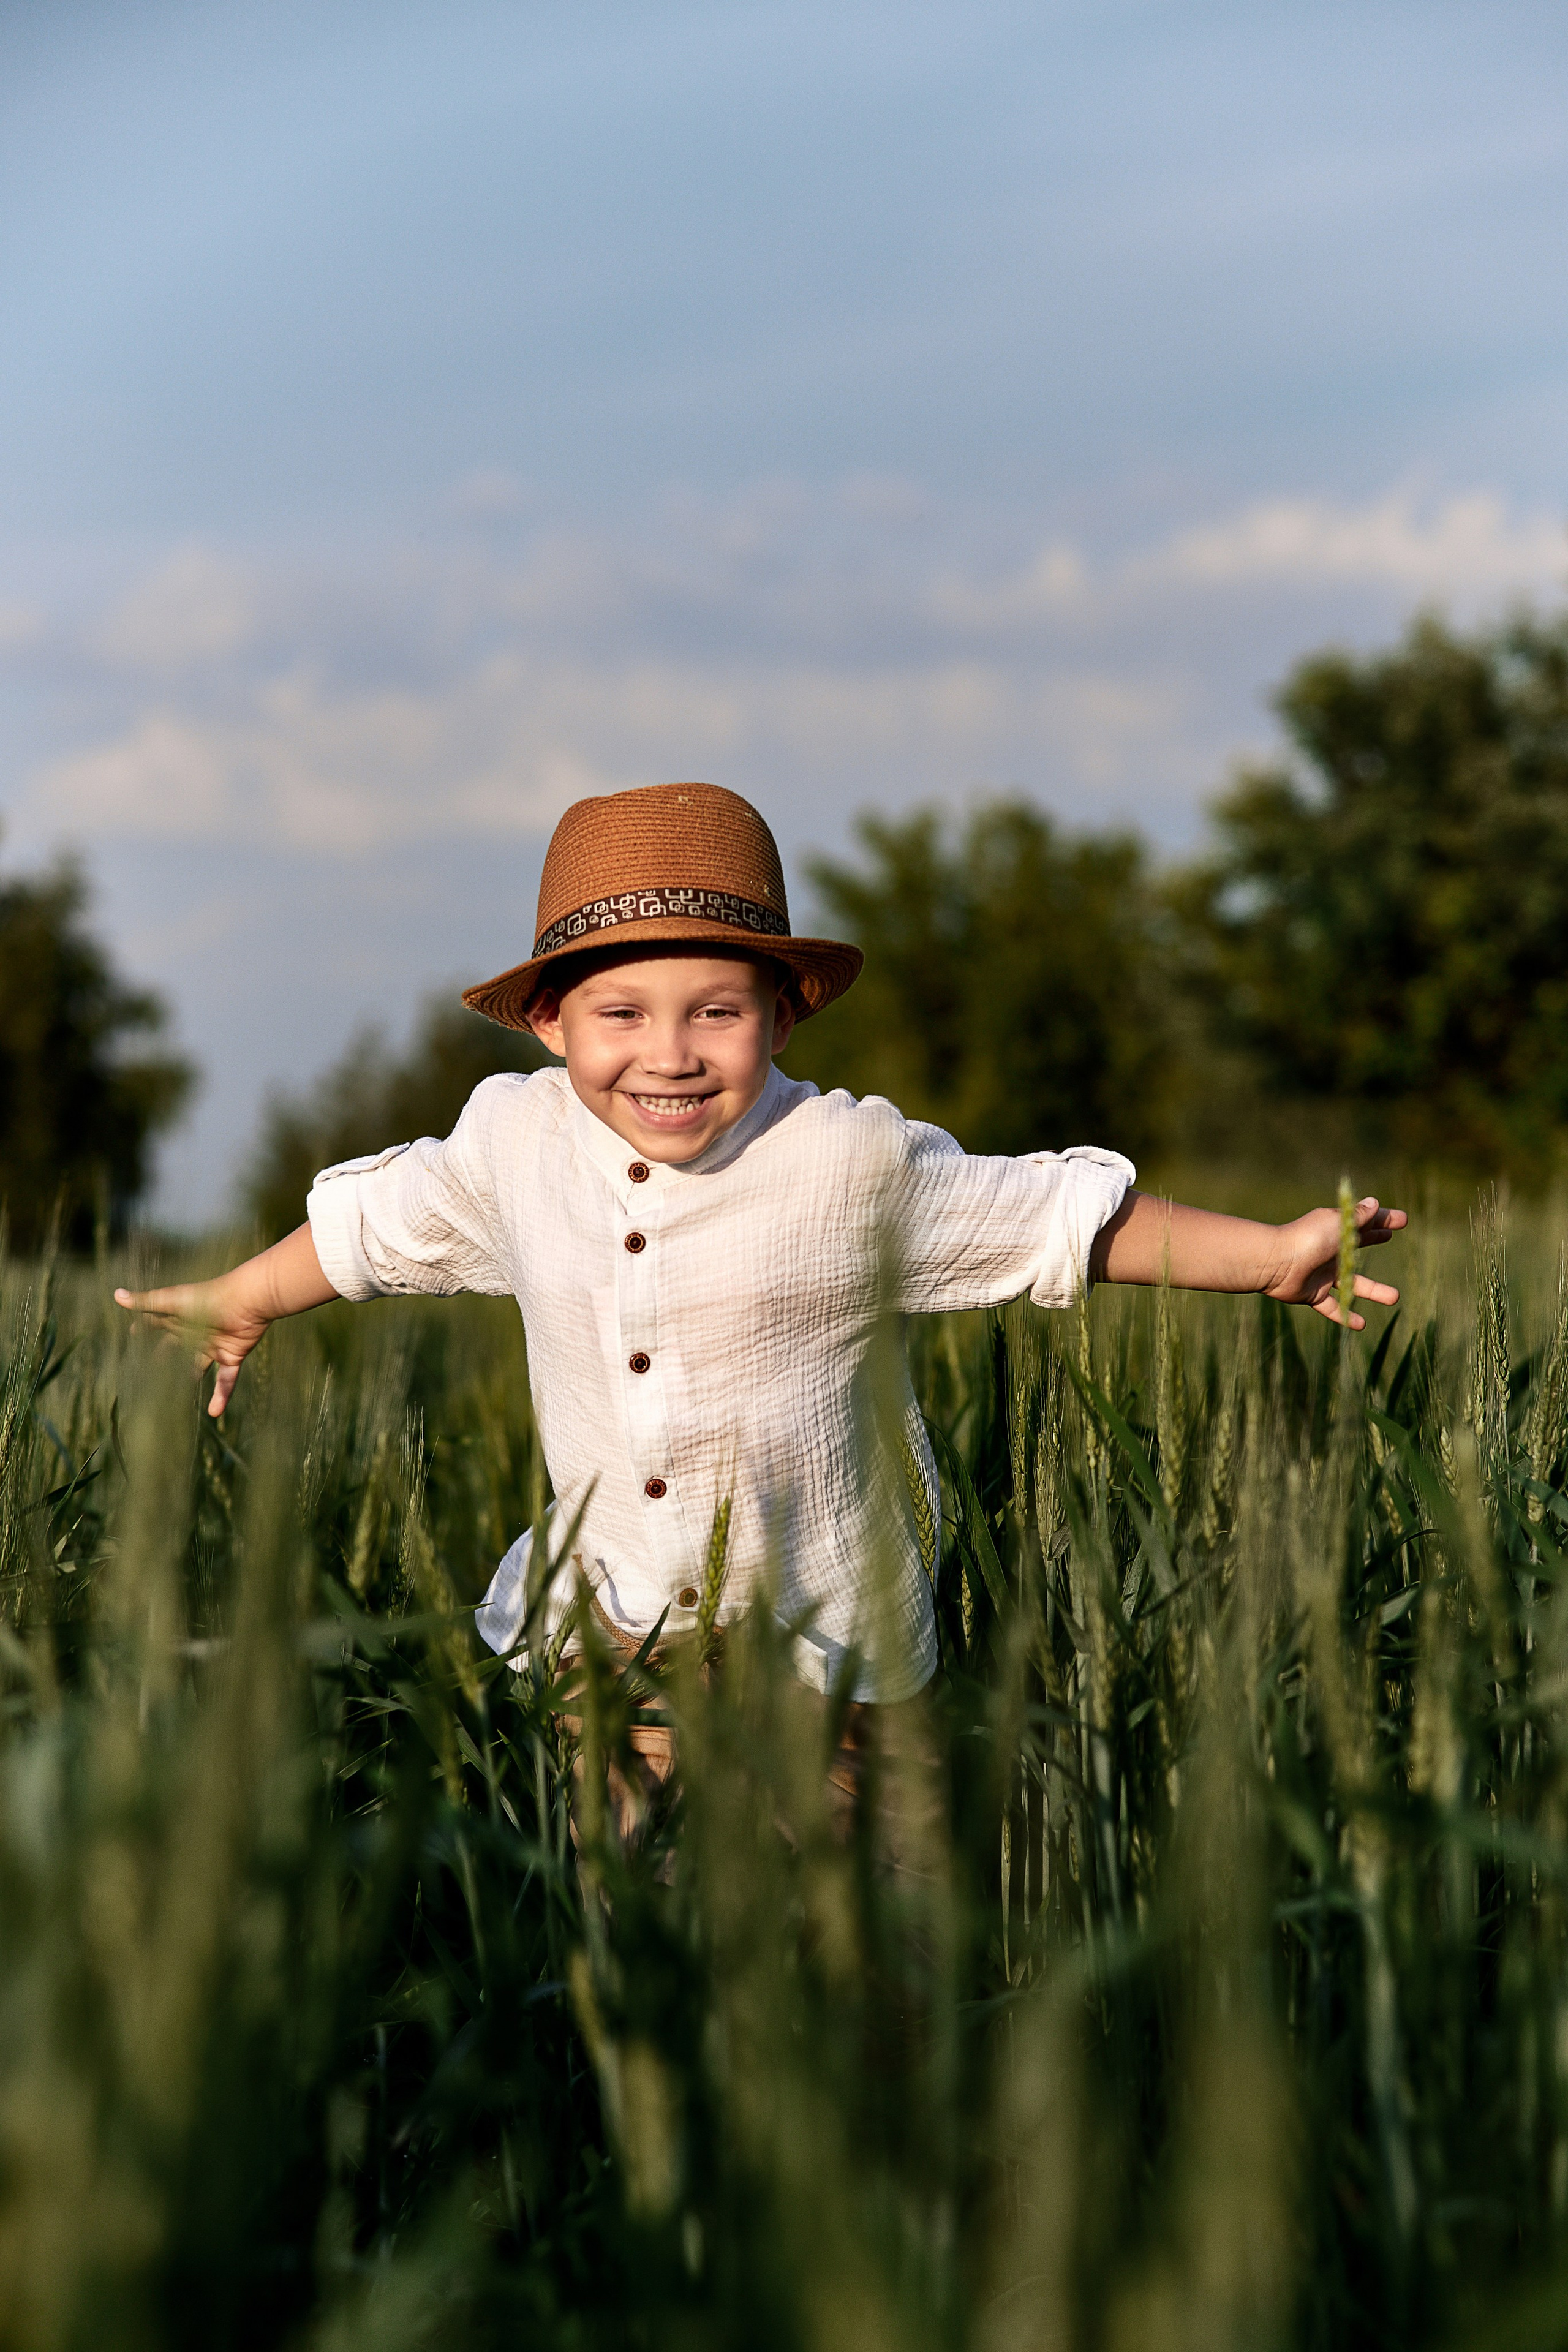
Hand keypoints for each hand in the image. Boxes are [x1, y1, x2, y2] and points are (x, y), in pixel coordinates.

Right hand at [113, 1274, 273, 1416]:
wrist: (248, 1302)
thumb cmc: (209, 1297)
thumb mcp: (173, 1300)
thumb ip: (146, 1301)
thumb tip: (116, 1294)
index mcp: (182, 1317)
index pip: (158, 1323)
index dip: (145, 1328)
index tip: (132, 1335)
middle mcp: (197, 1332)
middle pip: (176, 1347)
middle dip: (163, 1356)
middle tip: (148, 1371)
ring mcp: (214, 1346)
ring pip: (199, 1366)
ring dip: (190, 1378)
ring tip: (176, 1397)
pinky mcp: (232, 1357)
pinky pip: (226, 1381)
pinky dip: (221, 1396)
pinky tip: (214, 1413)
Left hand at [1263, 1196, 1406, 1329]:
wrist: (1276, 1263)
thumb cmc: (1308, 1238)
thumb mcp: (1338, 1224)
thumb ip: (1358, 1217)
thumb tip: (1375, 1202)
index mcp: (1336, 1231)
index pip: (1365, 1223)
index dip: (1384, 1220)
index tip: (1403, 1219)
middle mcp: (1330, 1251)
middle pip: (1357, 1246)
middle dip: (1374, 1239)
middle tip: (1389, 1235)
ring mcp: (1322, 1273)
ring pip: (1352, 1284)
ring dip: (1373, 1290)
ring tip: (1394, 1298)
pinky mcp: (1312, 1293)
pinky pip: (1331, 1306)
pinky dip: (1344, 1315)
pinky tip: (1361, 1325)